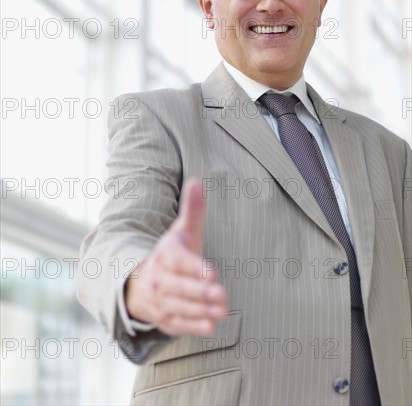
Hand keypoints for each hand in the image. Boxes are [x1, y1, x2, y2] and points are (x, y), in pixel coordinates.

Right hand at [125, 179, 227, 335]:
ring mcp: (160, 301)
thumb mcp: (181, 231)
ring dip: (200, 310)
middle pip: (178, 287)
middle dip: (199, 292)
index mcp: (165, 255)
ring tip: (222, 311)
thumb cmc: (171, 255)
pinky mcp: (165, 319)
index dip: (195, 268)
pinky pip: (178, 323)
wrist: (141, 283)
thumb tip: (197, 182)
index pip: (179, 262)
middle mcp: (159, 279)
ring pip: (179, 307)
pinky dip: (193, 326)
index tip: (212, 271)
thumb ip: (192, 210)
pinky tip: (210, 326)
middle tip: (221, 294)